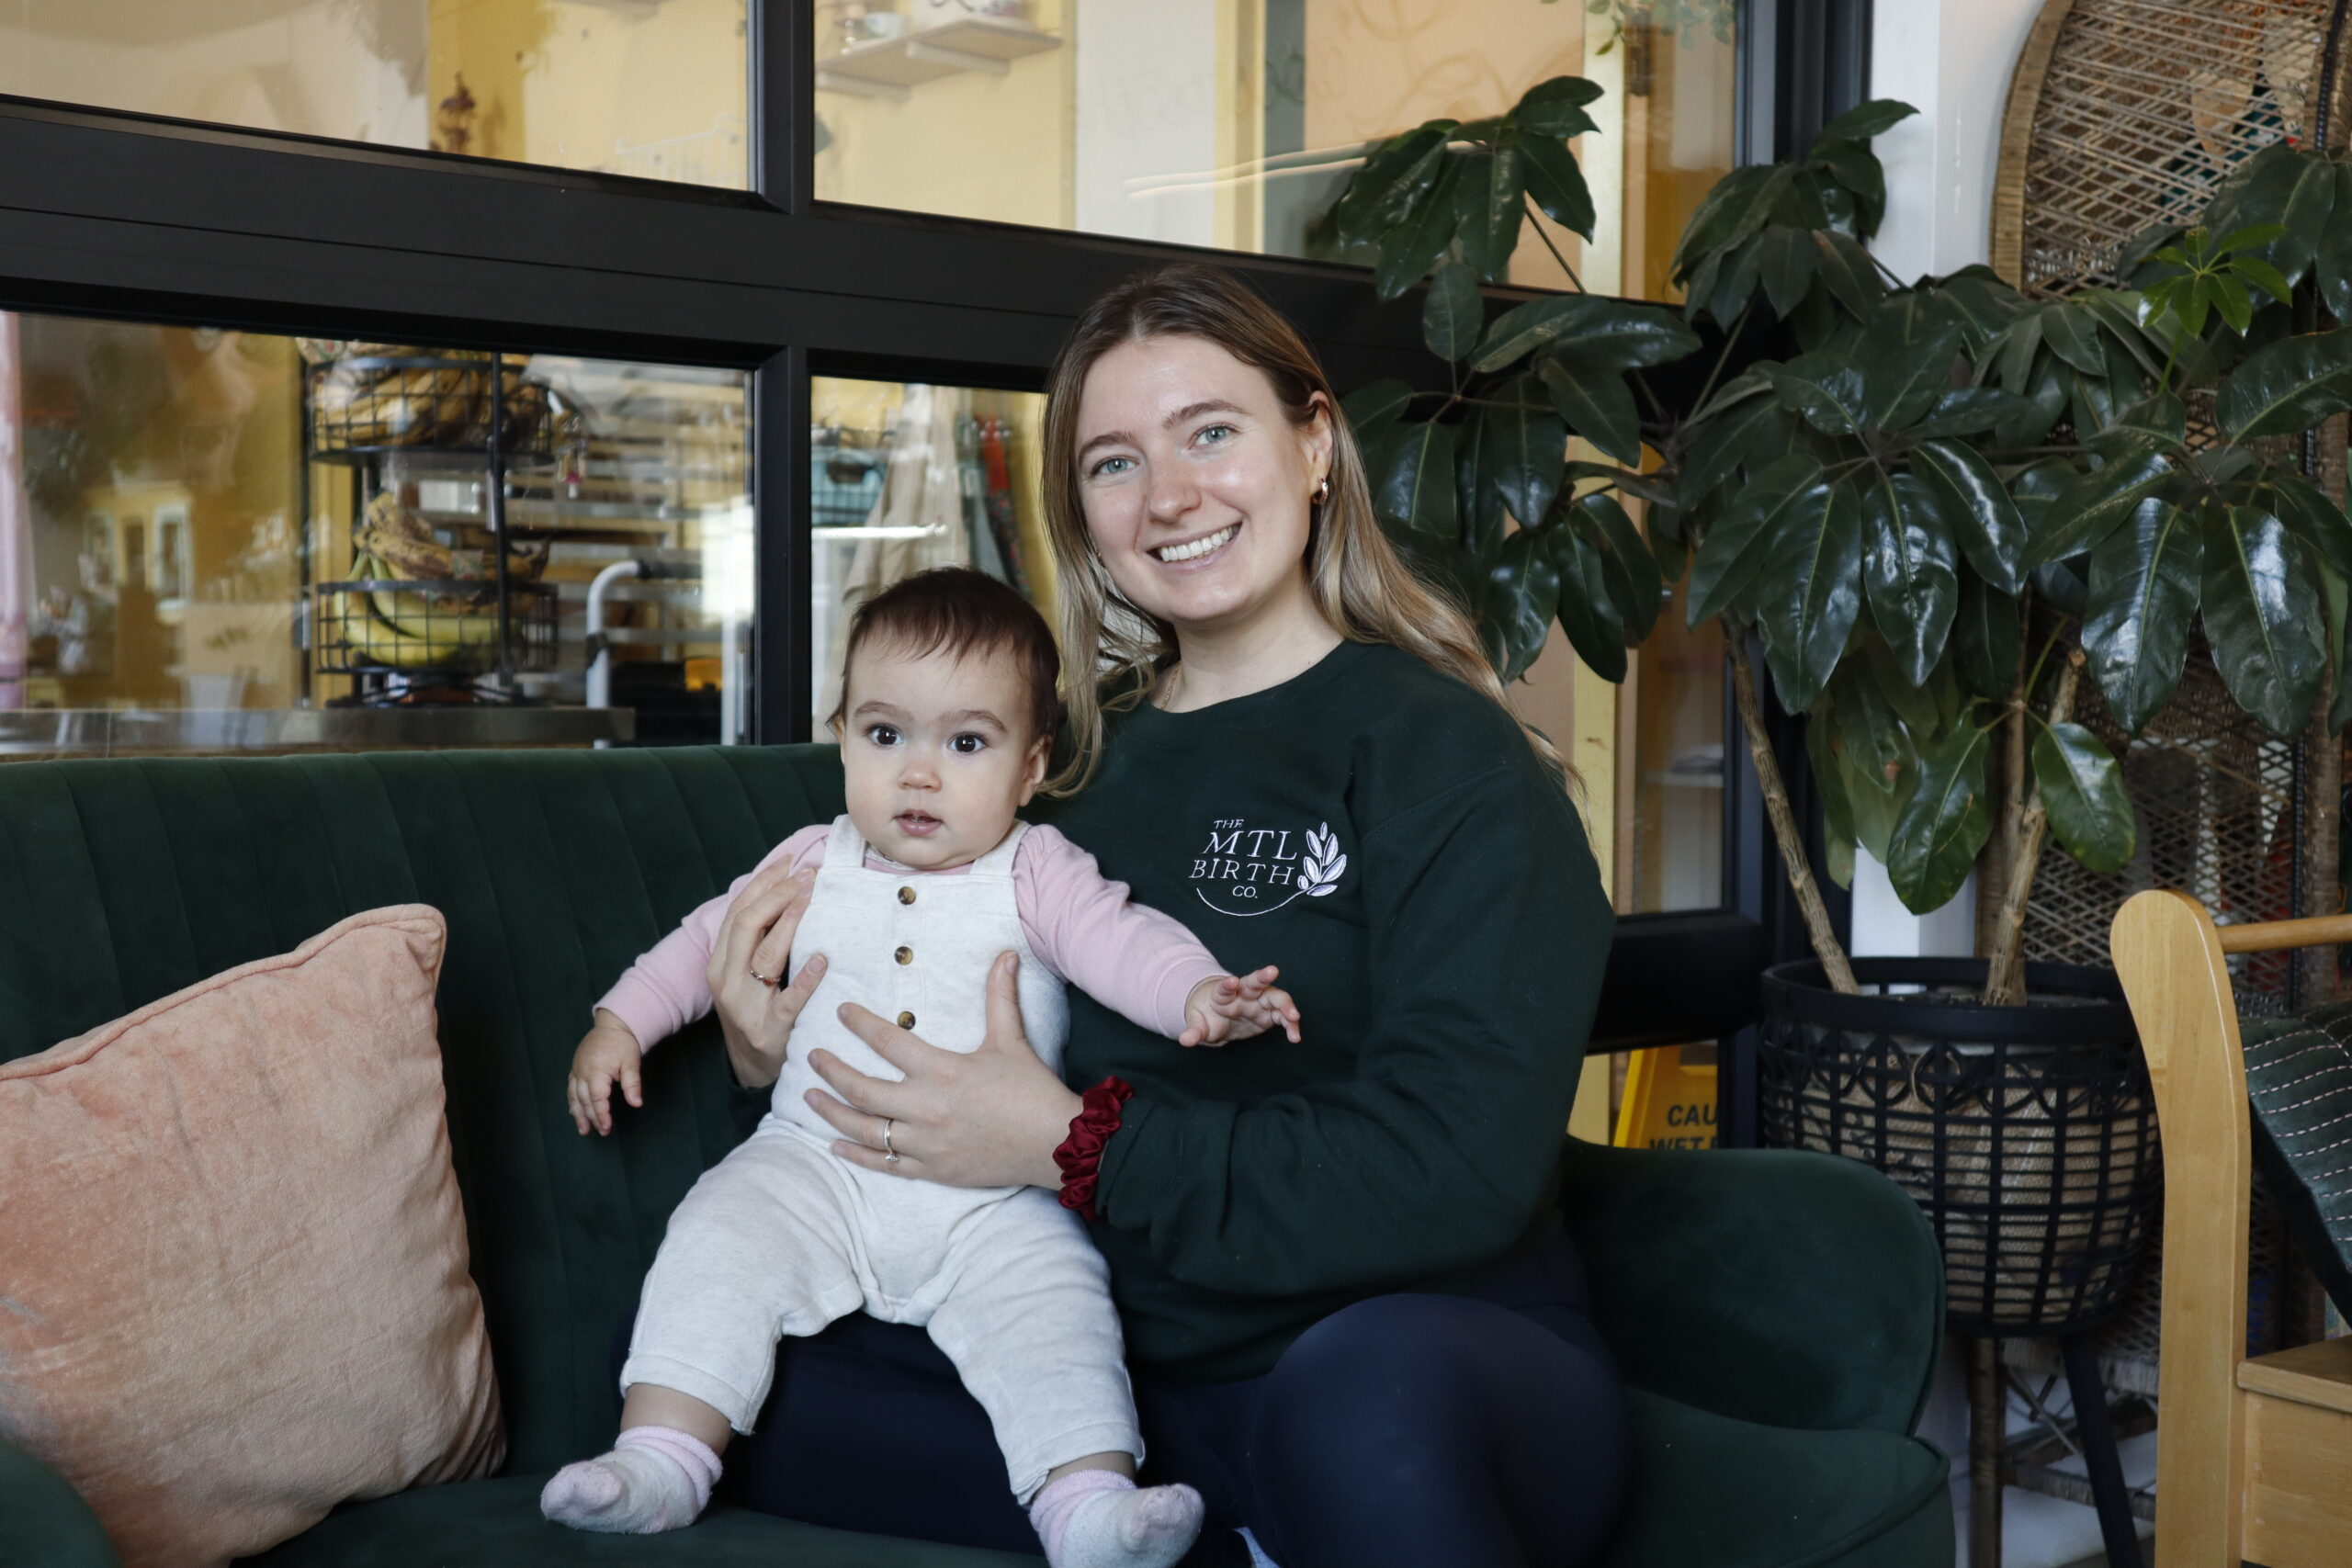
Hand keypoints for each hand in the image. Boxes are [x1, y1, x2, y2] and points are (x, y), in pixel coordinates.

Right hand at [568, 1011, 644, 1135]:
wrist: (612, 1024)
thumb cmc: (623, 1043)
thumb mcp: (632, 1062)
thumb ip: (632, 1084)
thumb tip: (636, 1103)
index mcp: (596, 1071)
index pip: (597, 1099)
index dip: (602, 1115)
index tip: (607, 1128)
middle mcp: (582, 1072)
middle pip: (585, 1101)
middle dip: (592, 1118)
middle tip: (601, 1132)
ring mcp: (577, 1069)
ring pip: (574, 1096)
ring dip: (578, 1114)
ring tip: (583, 1129)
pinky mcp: (575, 1068)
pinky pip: (570, 1088)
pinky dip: (572, 1101)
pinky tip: (574, 1111)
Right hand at [706, 862, 827, 1089]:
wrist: (752, 1067)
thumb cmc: (756, 1011)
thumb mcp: (745, 974)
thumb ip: (759, 939)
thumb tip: (787, 892)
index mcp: (719, 962)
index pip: (737, 912)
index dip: (762, 883)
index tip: (789, 862)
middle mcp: (726, 980)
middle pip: (747, 925)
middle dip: (777, 895)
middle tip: (808, 876)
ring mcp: (746, 1007)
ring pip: (764, 956)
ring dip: (790, 922)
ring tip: (812, 898)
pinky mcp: (770, 1031)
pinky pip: (789, 1002)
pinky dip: (806, 979)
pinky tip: (822, 960)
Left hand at [801, 950, 1081, 1189]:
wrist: (1055, 1144)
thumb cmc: (1032, 1090)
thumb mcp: (1012, 1040)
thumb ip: (1000, 997)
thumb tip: (1005, 954)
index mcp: (942, 1071)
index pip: (888, 1042)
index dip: (861, 1024)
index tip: (841, 1012)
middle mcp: (925, 1108)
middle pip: (862, 1089)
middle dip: (832, 1071)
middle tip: (812, 1058)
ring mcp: (926, 1143)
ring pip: (865, 1129)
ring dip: (832, 1113)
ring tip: (810, 1097)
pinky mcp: (932, 1169)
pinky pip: (884, 1164)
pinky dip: (857, 1155)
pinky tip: (835, 1145)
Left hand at [1179, 965, 1302, 1046]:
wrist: (1219, 1015)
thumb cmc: (1207, 1015)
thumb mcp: (1198, 1023)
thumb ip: (1194, 1031)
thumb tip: (1185, 1040)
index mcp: (1223, 994)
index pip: (1224, 987)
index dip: (1228, 984)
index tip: (1232, 980)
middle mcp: (1244, 993)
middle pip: (1255, 982)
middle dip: (1263, 976)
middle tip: (1272, 971)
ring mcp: (1259, 1002)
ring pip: (1275, 997)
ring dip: (1286, 1005)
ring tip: (1294, 1017)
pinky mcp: (1270, 1014)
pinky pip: (1283, 1017)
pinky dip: (1290, 1025)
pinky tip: (1295, 1037)